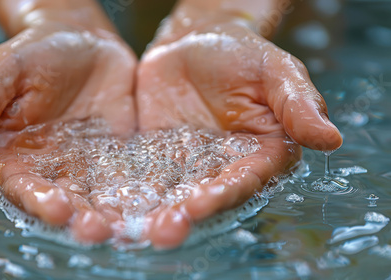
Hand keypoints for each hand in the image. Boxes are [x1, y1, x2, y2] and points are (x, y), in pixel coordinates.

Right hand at [0, 23, 136, 243]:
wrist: (83, 41)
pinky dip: (142, 198)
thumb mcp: (5, 67)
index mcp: (14, 156)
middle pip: (65, 203)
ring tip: (131, 229)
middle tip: (99, 230)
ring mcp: (88, 169)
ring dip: (114, 218)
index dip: (38, 199)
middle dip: (81, 220)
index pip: (22, 186)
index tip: (58, 207)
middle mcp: (50, 171)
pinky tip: (159, 207)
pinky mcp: (119, 162)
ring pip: (99, 202)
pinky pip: (130, 184)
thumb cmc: (36, 52)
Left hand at [136, 22, 341, 247]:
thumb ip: (298, 102)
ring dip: (154, 215)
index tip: (200, 204)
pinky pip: (142, 180)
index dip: (223, 194)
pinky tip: (110, 207)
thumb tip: (331, 138)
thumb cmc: (240, 52)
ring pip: (171, 196)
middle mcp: (224, 169)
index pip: (244, 181)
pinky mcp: (156, 160)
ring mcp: (187, 167)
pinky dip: (129, 195)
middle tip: (162, 232)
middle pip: (205, 199)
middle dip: (184, 217)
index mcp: (260, 155)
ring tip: (134, 230)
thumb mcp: (273, 69)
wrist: (193, 42)